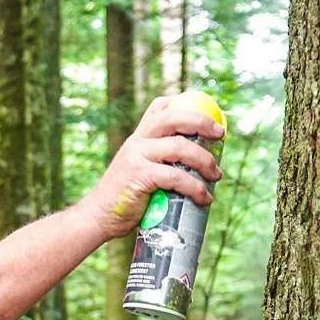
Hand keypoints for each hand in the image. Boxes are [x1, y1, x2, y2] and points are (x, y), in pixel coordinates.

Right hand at [78, 95, 225, 242]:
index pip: (159, 107)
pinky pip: (175, 177)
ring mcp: (137, 157)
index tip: (207, 113)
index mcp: (138, 137)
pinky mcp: (140, 176)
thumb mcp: (139, 169)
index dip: (184, 102)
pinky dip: (195, 187)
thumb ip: (159, 162)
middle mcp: (137, 141)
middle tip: (220, 135)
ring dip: (205, 161)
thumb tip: (197, 166)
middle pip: (173, 118)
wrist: (99, 216)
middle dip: (201, 122)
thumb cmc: (125, 197)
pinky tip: (204, 198)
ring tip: (217, 175)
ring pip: (179, 147)